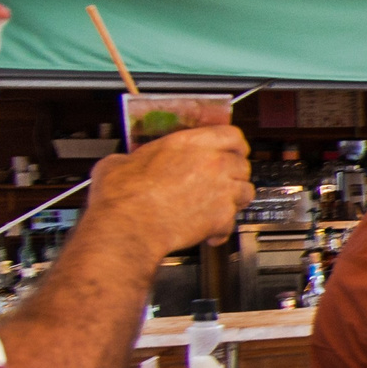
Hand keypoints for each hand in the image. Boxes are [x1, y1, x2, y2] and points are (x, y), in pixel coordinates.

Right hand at [87, 124, 251, 253]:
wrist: (128, 226)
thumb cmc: (123, 196)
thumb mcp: (121, 162)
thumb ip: (136, 158)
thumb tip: (126, 162)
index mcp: (190, 143)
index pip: (231, 134)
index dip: (234, 143)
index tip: (233, 149)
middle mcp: (212, 164)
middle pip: (243, 164)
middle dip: (235, 173)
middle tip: (224, 180)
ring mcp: (220, 191)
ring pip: (245, 192)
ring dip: (235, 199)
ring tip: (220, 205)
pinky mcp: (221, 218)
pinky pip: (232, 223)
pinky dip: (221, 229)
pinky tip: (208, 233)